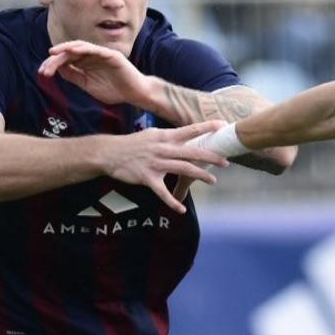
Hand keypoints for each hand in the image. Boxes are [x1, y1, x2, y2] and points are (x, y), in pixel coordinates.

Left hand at [39, 40, 151, 106]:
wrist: (135, 94)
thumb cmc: (114, 90)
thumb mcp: (88, 85)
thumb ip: (74, 77)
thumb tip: (57, 69)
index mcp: (86, 64)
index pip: (66, 60)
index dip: (52, 65)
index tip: (42, 73)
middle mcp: (92, 56)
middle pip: (69, 53)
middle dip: (55, 60)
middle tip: (44, 69)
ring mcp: (101, 54)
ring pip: (80, 47)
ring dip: (65, 49)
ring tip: (53, 53)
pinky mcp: (111, 55)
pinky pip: (94, 48)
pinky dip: (82, 47)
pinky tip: (72, 50)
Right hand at [98, 121, 229, 212]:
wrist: (109, 153)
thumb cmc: (134, 144)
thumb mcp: (153, 134)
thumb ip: (170, 136)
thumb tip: (187, 135)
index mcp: (166, 136)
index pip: (190, 130)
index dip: (207, 127)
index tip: (223, 125)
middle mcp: (163, 148)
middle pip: (192, 152)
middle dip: (211, 157)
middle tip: (226, 162)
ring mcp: (155, 163)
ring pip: (183, 169)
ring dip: (200, 175)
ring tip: (213, 180)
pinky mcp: (147, 177)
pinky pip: (162, 192)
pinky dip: (172, 202)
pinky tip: (181, 209)